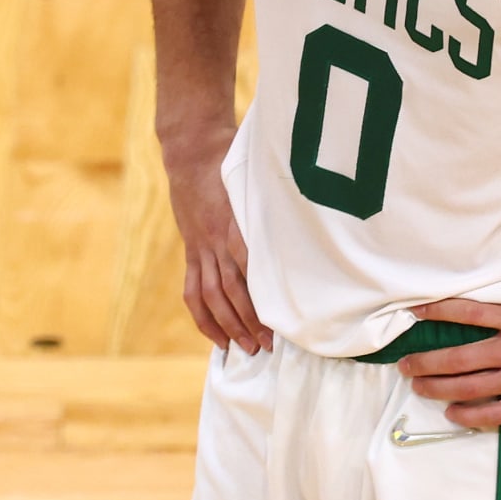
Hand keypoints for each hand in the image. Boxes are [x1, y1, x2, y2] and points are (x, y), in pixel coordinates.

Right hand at [164, 147, 271, 354]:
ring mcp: (202, 247)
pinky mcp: (192, 251)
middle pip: (232, 288)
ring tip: (245, 349)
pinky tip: (216, 338)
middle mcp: (218, 240)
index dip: (263, 294)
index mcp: (237, 223)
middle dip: (248, 320)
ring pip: (212, 295)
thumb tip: (308, 224)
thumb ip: (275, 206)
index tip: (282, 317)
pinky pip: (193, 291)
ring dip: (228, 325)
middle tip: (268, 346)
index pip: (251, 266)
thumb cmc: (234, 163)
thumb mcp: (258, 181)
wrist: (193, 150)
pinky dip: (203, 317)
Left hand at [398, 277, 500, 427]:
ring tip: (418, 388)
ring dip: (439, 389)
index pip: (470, 311)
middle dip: (427, 361)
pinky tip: (453, 414)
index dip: (438, 310)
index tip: (414, 311)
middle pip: (459, 356)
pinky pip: (494, 413)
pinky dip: (470, 415)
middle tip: (403, 364)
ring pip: (469, 387)